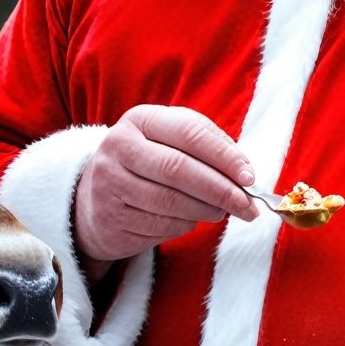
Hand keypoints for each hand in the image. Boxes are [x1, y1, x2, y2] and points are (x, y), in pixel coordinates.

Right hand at [73, 105, 257, 276]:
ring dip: (207, 210)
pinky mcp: (109, 218)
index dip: (223, 156)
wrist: (95, 198)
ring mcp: (109, 184)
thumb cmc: (148, 165)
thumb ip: (209, 146)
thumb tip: (245, 172)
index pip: (188, 132)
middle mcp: (118, 147)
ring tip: (224, 212)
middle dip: (221, 190)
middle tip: (247, 206)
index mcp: (139, 119)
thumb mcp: (172, 141)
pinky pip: (160, 225)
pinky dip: (185, 225)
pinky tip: (191, 219)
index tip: (249, 177)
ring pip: (170, 202)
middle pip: (179, 169)